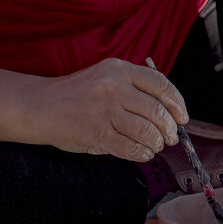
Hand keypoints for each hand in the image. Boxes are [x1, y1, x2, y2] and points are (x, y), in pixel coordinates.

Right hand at [31, 58, 184, 160]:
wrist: (39, 105)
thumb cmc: (79, 93)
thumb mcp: (106, 76)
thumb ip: (135, 86)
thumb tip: (171, 110)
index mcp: (119, 70)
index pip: (160, 84)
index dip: (177, 103)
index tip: (183, 117)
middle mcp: (113, 88)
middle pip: (157, 111)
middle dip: (170, 128)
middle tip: (171, 136)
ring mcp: (104, 112)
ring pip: (147, 132)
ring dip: (157, 142)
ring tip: (156, 145)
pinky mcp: (97, 134)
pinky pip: (131, 148)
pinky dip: (143, 153)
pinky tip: (144, 153)